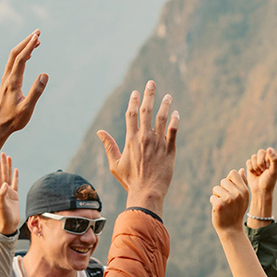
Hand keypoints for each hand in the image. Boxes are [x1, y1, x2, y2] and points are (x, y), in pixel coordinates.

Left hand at [0, 30, 48, 151]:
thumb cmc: (14, 119)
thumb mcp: (28, 107)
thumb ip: (36, 91)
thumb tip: (45, 74)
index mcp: (13, 82)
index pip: (21, 59)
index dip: (29, 46)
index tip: (37, 36)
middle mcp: (8, 77)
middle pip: (15, 53)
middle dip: (26, 41)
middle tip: (38, 32)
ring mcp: (6, 79)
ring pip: (13, 57)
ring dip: (24, 46)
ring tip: (36, 40)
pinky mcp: (7, 82)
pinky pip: (14, 63)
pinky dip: (21, 55)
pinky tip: (28, 55)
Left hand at [0, 153, 19, 234]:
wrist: (8, 225)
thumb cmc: (4, 217)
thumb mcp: (2, 206)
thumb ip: (2, 195)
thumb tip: (5, 184)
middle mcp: (3, 190)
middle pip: (4, 174)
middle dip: (3, 164)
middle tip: (4, 153)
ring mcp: (9, 192)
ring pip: (9, 176)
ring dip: (9, 168)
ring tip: (9, 158)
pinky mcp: (14, 195)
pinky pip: (15, 183)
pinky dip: (15, 176)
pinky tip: (15, 170)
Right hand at [97, 81, 178, 216]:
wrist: (147, 193)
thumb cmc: (130, 181)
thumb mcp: (115, 164)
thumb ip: (109, 146)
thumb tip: (100, 132)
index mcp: (130, 140)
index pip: (131, 114)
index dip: (133, 101)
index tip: (136, 92)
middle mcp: (144, 138)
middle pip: (146, 111)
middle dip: (149, 95)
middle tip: (151, 83)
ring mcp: (158, 143)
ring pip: (162, 118)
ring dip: (165, 105)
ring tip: (168, 96)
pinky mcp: (170, 150)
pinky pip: (174, 131)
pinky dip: (175, 121)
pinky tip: (176, 113)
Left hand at [211, 169, 249, 232]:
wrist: (231, 229)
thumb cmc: (236, 211)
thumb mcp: (243, 198)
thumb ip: (243, 183)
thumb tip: (241, 170)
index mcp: (244, 190)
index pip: (233, 173)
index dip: (229, 180)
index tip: (230, 190)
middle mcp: (238, 194)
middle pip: (223, 181)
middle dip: (222, 189)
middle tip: (226, 201)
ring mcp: (229, 199)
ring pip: (216, 189)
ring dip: (217, 196)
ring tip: (223, 205)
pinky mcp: (219, 205)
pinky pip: (212, 197)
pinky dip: (213, 203)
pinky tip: (219, 210)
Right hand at [246, 147, 276, 196]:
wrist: (260, 190)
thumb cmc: (269, 181)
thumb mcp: (274, 171)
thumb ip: (274, 159)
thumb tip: (269, 148)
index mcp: (274, 159)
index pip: (269, 151)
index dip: (267, 159)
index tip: (269, 168)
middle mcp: (266, 158)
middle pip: (261, 152)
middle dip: (261, 163)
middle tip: (263, 171)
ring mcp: (258, 161)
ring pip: (254, 156)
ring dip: (256, 167)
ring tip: (259, 173)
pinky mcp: (251, 165)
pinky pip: (248, 161)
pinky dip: (251, 169)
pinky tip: (255, 174)